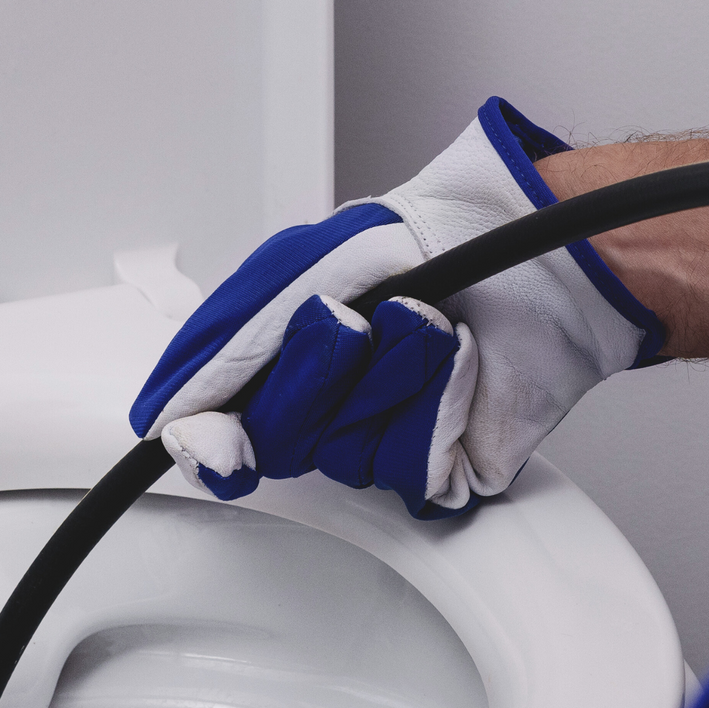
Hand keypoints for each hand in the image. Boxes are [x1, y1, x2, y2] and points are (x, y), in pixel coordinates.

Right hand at [130, 98, 664, 516]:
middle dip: (314, 375)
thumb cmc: (431, 240)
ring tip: (426, 326)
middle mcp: (327, 408)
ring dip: (389, 375)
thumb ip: (225, 345)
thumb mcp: (299, 267)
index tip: (220, 448)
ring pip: (345, 454)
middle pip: (276, 442)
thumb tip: (169, 422)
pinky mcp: (441, 468)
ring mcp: (384, 438)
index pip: (215, 428)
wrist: (539, 252)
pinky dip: (435, 402)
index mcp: (279, 360)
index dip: (210, 444)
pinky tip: (459, 364)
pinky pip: (410, 465)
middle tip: (347, 321)